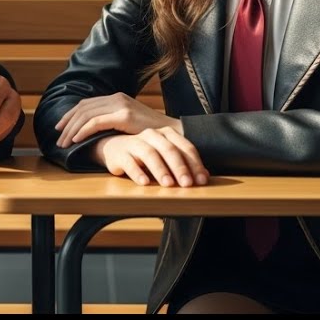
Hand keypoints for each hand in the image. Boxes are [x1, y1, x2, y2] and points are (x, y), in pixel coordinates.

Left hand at [54, 92, 180, 147]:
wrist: (172, 133)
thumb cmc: (150, 133)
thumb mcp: (129, 123)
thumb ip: (113, 122)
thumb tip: (93, 130)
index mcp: (116, 98)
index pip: (86, 104)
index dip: (70, 115)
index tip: (60, 127)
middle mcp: (116, 98)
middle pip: (83, 108)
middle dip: (67, 123)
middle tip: (57, 137)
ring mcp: (120, 105)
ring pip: (87, 115)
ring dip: (72, 129)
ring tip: (64, 142)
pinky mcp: (124, 115)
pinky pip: (96, 122)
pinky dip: (83, 131)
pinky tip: (76, 140)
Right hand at [92, 130, 208, 186]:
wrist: (114, 148)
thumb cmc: (145, 155)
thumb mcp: (166, 157)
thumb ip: (185, 164)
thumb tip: (205, 177)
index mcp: (167, 134)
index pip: (185, 148)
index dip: (195, 164)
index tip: (201, 181)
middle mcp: (152, 135)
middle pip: (169, 150)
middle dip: (180, 168)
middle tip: (187, 184)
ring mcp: (135, 142)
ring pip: (150, 154)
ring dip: (161, 170)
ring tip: (168, 185)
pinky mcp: (120, 153)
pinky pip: (129, 162)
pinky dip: (137, 173)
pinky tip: (145, 183)